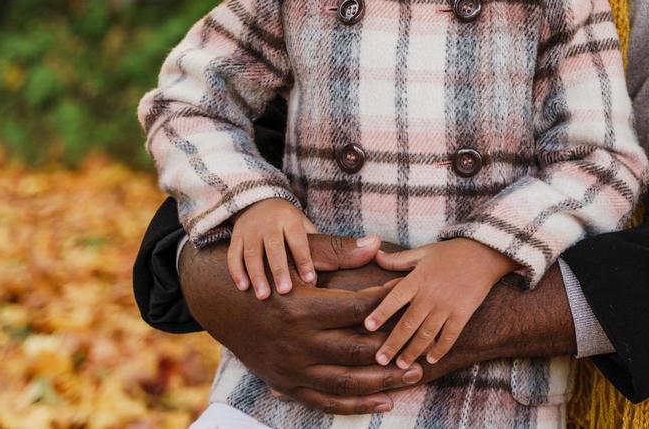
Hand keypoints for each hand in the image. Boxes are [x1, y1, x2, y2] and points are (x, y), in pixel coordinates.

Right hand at [180, 232, 423, 414]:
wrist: (226, 305)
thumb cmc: (272, 275)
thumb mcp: (300, 259)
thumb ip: (338, 253)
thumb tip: (376, 244)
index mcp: (302, 309)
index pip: (357, 310)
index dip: (388, 305)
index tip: (413, 301)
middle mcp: (296, 343)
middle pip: (355, 352)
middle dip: (394, 352)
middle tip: (422, 351)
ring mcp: (292, 368)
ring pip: (345, 382)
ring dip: (382, 382)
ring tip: (413, 376)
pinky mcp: (287, 385)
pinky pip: (325, 402)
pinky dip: (356, 405)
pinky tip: (384, 401)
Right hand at [228, 197, 317, 297]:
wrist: (259, 200)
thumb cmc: (287, 221)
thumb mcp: (302, 224)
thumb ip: (312, 244)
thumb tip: (324, 273)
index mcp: (289, 219)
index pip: (298, 240)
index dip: (304, 260)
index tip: (310, 280)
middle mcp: (269, 223)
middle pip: (274, 247)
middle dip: (279, 270)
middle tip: (285, 291)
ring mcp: (250, 229)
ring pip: (252, 253)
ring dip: (257, 275)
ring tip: (263, 296)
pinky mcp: (236, 236)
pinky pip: (234, 254)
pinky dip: (237, 271)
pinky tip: (244, 287)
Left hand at [364, 239, 515, 368]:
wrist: (486, 252)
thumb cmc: (452, 252)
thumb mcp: (424, 252)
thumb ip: (399, 259)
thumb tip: (375, 257)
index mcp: (418, 278)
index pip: (394, 298)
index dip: (380, 313)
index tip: (367, 327)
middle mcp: (431, 295)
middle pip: (408, 324)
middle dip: (393, 344)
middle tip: (380, 359)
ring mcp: (447, 306)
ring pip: (426, 334)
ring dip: (413, 351)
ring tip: (401, 365)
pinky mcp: (463, 313)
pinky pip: (449, 336)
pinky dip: (439, 349)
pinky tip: (430, 360)